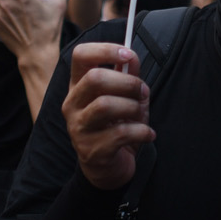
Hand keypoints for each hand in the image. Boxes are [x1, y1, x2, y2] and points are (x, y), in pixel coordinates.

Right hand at [62, 43, 153, 189]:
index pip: (80, 55)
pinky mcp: (91, 150)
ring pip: (105, 105)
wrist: (110, 169)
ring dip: (133, 108)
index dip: (105, 50)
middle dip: (127, 82)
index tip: (128, 54)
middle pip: (94, 78)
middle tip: (142, 92)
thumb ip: (127, 76)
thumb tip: (131, 56)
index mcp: (78, 86)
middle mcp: (72, 104)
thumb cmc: (116, 127)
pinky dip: (142, 131)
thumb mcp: (124, 97)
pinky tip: (148, 135)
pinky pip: (120, 133)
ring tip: (141, 115)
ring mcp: (78, 128)